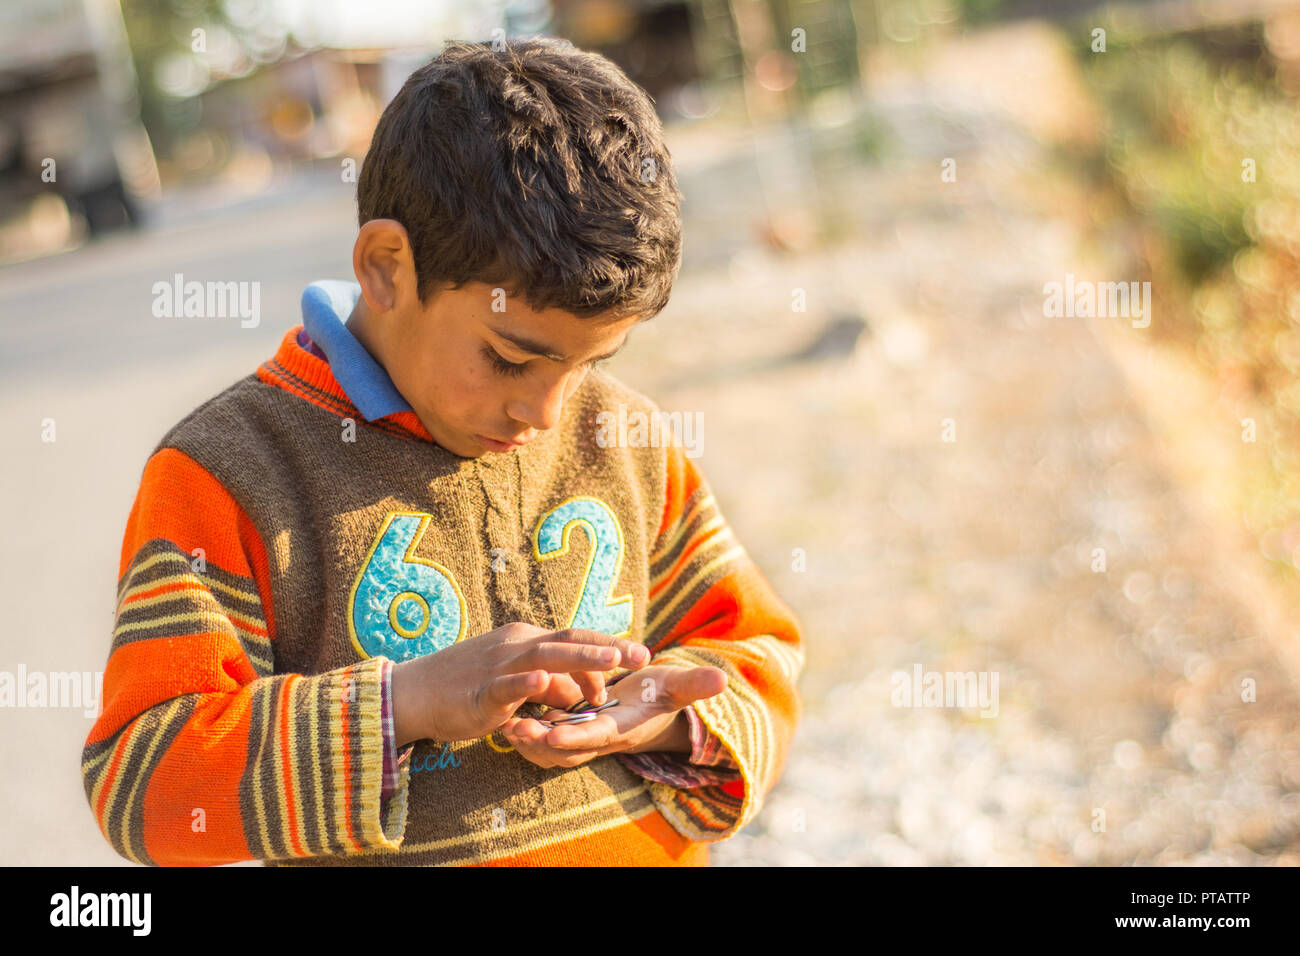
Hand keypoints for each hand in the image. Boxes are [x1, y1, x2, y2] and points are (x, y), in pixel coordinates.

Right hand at [390, 622, 650, 744]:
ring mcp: (499, 666)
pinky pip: (506, 685)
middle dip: (608, 647)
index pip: (575, 638)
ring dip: (581, 658)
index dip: (607, 645)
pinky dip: (525, 682)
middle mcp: (517, 646)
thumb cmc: (466, 686)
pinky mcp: (481, 691)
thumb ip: (547, 686)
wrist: (414, 691)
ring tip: (612, 661)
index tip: (638, 656)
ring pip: (546, 657)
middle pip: (569, 640)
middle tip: (643, 654)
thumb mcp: (515, 682)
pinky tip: (542, 682)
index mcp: (526, 640)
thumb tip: (573, 695)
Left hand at [499, 663, 727, 768]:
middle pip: (563, 748)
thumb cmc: (660, 695)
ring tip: (502, 722)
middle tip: (513, 728)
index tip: (551, 732)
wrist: (647, 708)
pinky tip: (504, 713)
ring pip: (547, 747)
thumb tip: (722, 680)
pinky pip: (540, 736)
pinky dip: (523, 730)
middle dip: (537, 742)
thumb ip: (695, 687)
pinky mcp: (566, 728)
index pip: (595, 736)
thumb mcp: (677, 688)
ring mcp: (578, 736)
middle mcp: (596, 738)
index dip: (574, 736)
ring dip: (525, 739)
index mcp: (620, 727)